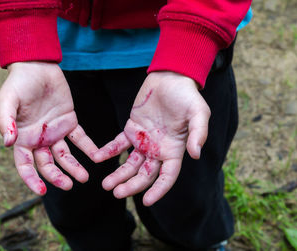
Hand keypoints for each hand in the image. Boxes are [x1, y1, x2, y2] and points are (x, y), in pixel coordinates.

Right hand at [0, 62, 97, 194]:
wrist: (37, 66)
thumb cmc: (18, 83)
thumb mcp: (7, 100)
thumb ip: (5, 121)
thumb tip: (7, 143)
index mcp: (22, 138)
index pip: (25, 165)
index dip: (32, 179)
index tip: (42, 191)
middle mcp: (39, 139)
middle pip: (47, 164)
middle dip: (57, 177)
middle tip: (70, 185)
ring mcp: (55, 132)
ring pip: (65, 155)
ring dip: (74, 167)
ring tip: (84, 177)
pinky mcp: (69, 122)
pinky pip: (80, 138)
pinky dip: (88, 148)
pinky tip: (97, 157)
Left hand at [92, 72, 210, 205]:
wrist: (170, 78)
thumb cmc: (187, 96)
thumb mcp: (199, 113)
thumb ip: (198, 133)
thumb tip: (196, 155)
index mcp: (174, 150)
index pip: (167, 177)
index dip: (158, 190)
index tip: (146, 202)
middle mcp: (158, 150)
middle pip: (144, 174)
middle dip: (131, 186)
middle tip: (116, 193)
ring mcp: (143, 141)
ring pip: (129, 164)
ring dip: (118, 174)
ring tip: (105, 185)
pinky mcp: (131, 129)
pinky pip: (117, 144)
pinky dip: (108, 151)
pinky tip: (97, 158)